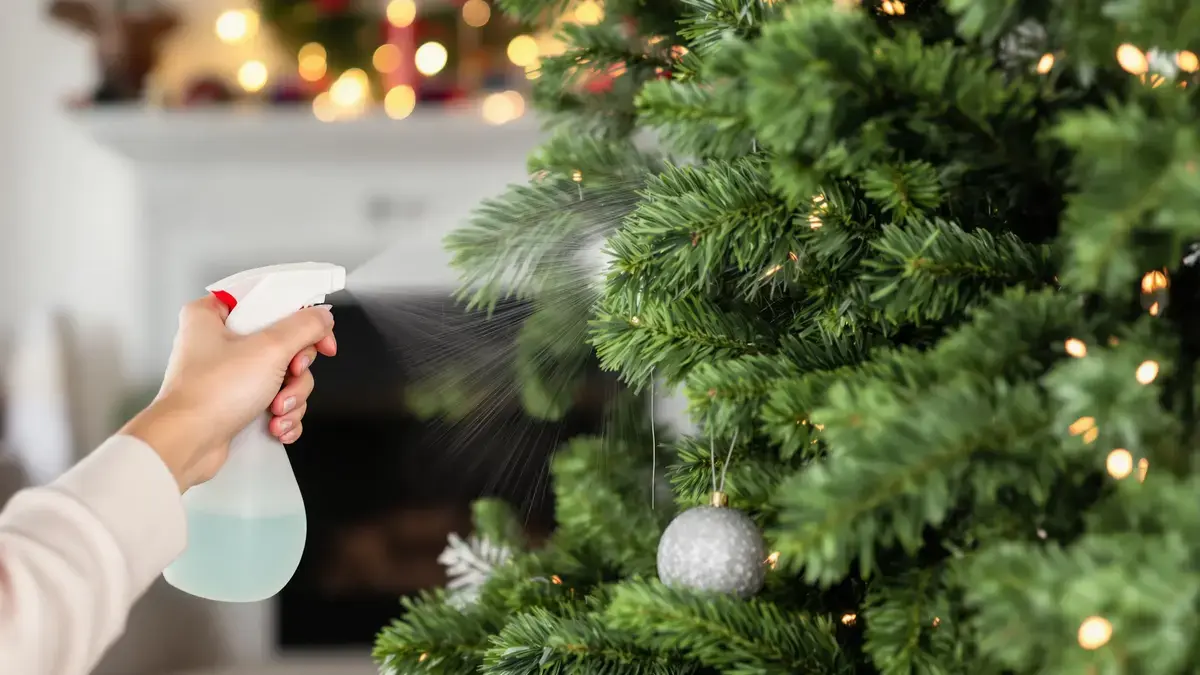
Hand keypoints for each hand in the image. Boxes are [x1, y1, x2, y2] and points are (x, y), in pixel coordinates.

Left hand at [121, 296, 336, 491]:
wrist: (187, 445)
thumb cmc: (210, 395)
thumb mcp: (269, 348)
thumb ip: (304, 327)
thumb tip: (322, 318)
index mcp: (214, 316)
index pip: (271, 302)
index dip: (302, 318)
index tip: (320, 336)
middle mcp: (219, 342)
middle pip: (285, 344)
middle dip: (296, 371)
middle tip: (290, 376)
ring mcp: (230, 375)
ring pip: (285, 377)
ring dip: (291, 397)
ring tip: (277, 410)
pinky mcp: (237, 403)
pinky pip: (276, 402)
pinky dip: (282, 415)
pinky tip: (276, 425)